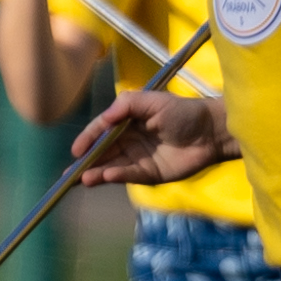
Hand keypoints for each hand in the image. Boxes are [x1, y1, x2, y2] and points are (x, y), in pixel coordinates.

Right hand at [68, 89, 233, 188]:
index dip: (88, 140)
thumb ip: (126, 105)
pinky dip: (118, 176)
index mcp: (127, 121)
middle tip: (69, 175)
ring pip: (113, 166)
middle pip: (103, 153)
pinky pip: (130, 175)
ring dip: (98, 173)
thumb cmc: (182, 112)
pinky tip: (107, 176)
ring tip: (84, 179)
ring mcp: (139, 159)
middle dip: (86, 163)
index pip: (102, 131)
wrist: (210, 132)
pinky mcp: (151, 174)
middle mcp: (130, 141)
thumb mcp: (152, 101)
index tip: (76, 150)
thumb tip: (104, 119)